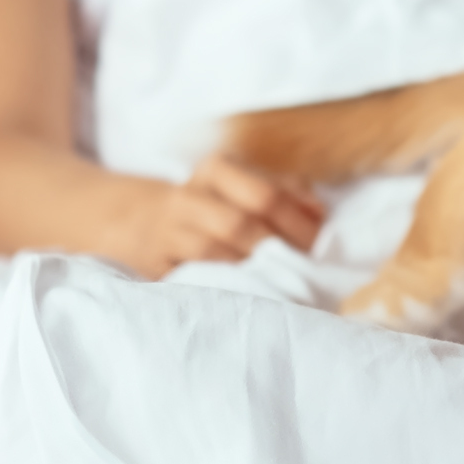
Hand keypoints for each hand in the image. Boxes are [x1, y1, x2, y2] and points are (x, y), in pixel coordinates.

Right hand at [123, 154, 325, 277]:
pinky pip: (194, 277)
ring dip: (253, 271)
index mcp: (216, 170)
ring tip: (285, 284)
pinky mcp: (154, 264)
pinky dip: (225, 286)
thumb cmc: (212, 207)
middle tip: (309, 270)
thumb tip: (320, 213)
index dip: (298, 223)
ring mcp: (168, 231)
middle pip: (242, 224)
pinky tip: (250, 294)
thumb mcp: (244, 187)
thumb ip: (286, 192)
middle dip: (281, 250)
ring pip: (214, 252)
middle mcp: (188, 196)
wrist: (142, 223)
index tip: (321, 245)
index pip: (266, 195)